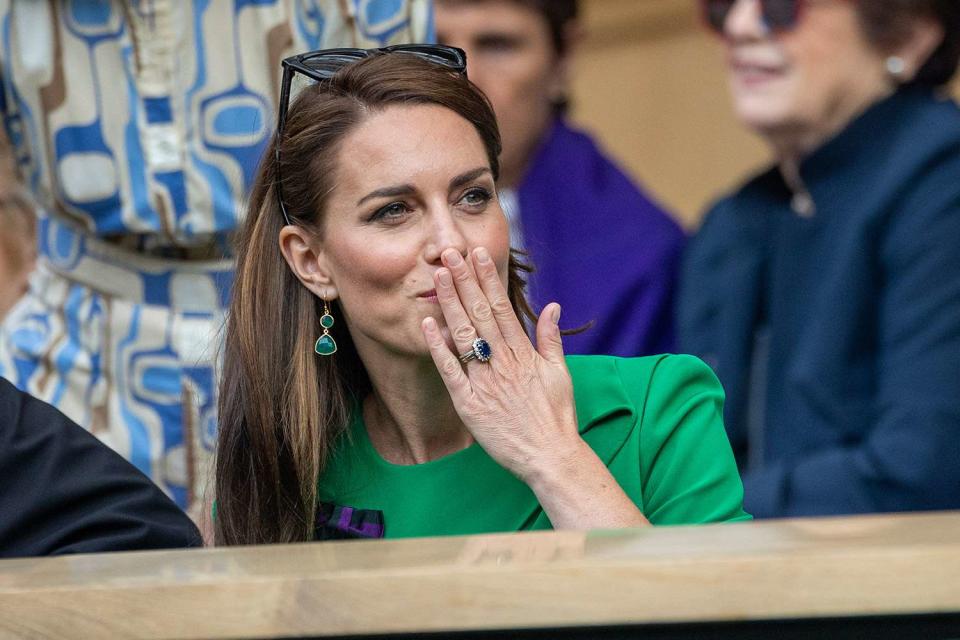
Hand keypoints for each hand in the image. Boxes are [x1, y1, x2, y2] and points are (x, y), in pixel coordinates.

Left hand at [420, 246, 580, 481]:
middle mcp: (503, 362)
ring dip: (451, 303)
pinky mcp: (470, 404)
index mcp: (524, 353)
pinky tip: (428, 324)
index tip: (477, 254)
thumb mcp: (560, 373)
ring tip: (439, 276)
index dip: (488, 279)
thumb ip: (551, 338)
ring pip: (464, 335)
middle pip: (480, 313)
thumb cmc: (556, 417)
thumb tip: (552, 305)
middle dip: (464, 281)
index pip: (502, 307)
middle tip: (449, 253)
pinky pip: (451, 371)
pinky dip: (439, 347)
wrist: (550, 456)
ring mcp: (485, 382)